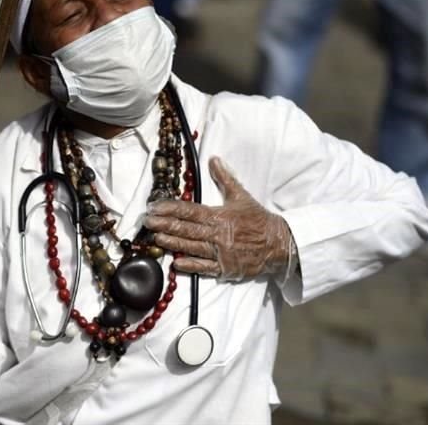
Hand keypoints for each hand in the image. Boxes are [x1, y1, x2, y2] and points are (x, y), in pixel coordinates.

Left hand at [144, 157, 294, 281]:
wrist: (279, 243)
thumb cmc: (258, 219)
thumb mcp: (241, 196)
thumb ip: (225, 178)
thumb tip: (213, 159)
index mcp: (219, 216)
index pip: (190, 210)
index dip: (170, 208)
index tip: (154, 206)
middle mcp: (218, 234)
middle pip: (186, 229)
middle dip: (164, 224)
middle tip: (147, 222)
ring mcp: (221, 253)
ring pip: (192, 247)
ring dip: (172, 243)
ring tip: (155, 238)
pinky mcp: (225, 268)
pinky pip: (205, 268)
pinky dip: (190, 266)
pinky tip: (176, 263)